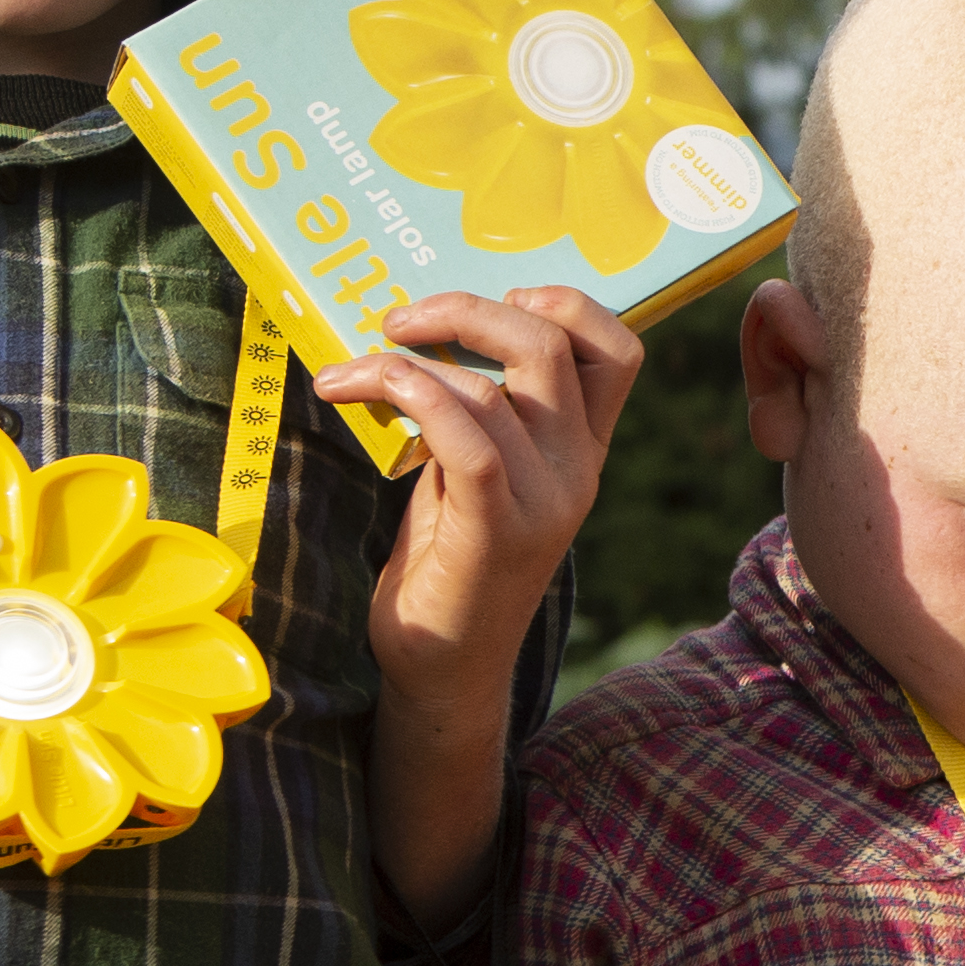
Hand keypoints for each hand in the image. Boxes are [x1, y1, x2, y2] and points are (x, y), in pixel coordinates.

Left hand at [318, 286, 641, 693]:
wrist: (443, 666)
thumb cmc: (446, 564)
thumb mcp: (475, 473)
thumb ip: (479, 414)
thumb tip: (429, 332)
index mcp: (582, 449)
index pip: (618, 349)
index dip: (565, 302)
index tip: (494, 299)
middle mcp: (578, 468)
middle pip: (554, 343)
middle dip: (468, 308)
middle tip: (399, 320)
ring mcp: (545, 500)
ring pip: (495, 385)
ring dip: (403, 359)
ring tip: (345, 373)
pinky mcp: (497, 529)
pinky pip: (465, 437)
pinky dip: (407, 393)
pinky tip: (354, 392)